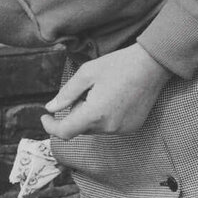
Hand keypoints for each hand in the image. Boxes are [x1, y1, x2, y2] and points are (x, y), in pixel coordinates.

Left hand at [40, 43, 172, 140]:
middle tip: (87, 90)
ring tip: (104, 92)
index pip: (65, 132)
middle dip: (76, 112)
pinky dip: (105, 117)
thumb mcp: (86, 74)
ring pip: (94, 128)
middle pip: (80, 127)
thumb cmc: (118, 65)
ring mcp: (122, 129)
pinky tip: (115, 98)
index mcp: (94, 114)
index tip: (45, 117)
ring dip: (91, 115)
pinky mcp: (132, 127)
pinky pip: (110, 127)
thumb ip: (66, 94)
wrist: (152, 65)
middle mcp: (108, 127)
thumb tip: (50, 107)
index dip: (51, 127)